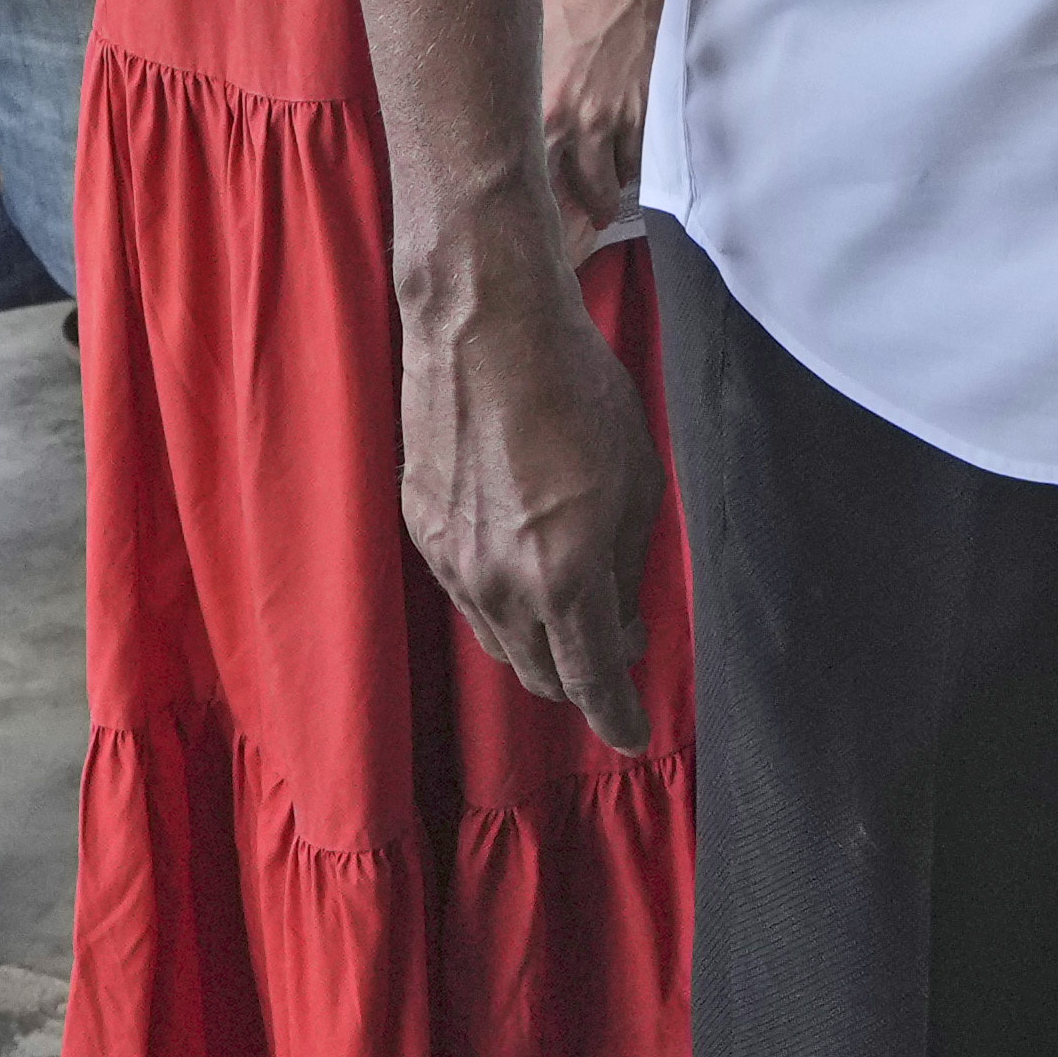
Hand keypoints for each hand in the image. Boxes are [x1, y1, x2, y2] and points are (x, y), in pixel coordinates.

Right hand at [393, 228, 664, 734]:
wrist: (486, 324)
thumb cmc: (577, 390)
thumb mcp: (638, 481)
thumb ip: (627, 564)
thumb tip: (620, 616)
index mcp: (565, 578)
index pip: (591, 680)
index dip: (615, 717)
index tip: (630, 732)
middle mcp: (500, 584)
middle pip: (538, 674)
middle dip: (579, 679)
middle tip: (613, 651)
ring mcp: (451, 559)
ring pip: (497, 639)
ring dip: (538, 642)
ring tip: (571, 608)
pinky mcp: (419, 527)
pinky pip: (465, 593)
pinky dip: (500, 599)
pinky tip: (522, 565)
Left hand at [535, 0, 662, 240]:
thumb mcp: (524, 37)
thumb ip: (517, 88)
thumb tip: (498, 120)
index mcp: (538, 104)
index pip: (524, 179)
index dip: (520, 212)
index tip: (514, 231)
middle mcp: (576, 120)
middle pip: (571, 195)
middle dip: (567, 223)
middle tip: (561, 242)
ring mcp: (617, 117)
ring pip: (608, 182)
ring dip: (598, 193)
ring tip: (592, 203)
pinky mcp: (649, 108)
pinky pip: (638, 160)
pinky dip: (628, 169)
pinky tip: (619, 170)